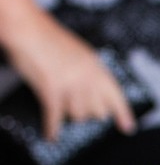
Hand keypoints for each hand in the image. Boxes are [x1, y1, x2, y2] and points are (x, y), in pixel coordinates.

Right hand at [6, 14, 137, 140]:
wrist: (27, 28)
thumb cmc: (48, 38)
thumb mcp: (79, 53)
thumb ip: (88, 72)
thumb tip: (92, 95)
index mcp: (96, 66)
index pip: (116, 95)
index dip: (123, 114)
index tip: (128, 128)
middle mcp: (88, 77)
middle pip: (98, 112)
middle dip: (88, 113)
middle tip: (77, 107)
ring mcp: (71, 85)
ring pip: (78, 116)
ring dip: (69, 114)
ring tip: (60, 105)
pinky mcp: (52, 91)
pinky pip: (56, 118)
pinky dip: (53, 129)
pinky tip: (51, 135)